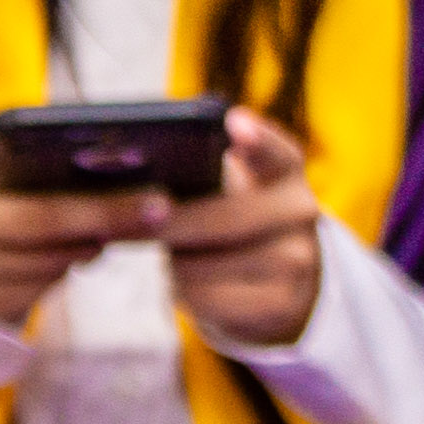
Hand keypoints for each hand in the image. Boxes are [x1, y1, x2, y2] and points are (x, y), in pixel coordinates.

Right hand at [0, 114, 171, 332]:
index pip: (17, 186)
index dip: (73, 185)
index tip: (129, 168)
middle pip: (45, 224)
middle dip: (107, 214)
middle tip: (160, 206)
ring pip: (53, 258)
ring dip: (95, 241)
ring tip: (136, 220)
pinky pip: (47, 284)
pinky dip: (75, 263)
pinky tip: (92, 245)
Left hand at [162, 109, 326, 352]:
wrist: (277, 287)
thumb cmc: (231, 227)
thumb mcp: (227, 194)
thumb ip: (199, 178)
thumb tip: (139, 191)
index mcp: (284, 171)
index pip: (274, 151)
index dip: (255, 138)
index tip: (233, 121)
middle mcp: (301, 210)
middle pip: (224, 217)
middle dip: (167, 223)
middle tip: (123, 223)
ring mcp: (298, 259)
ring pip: (206, 264)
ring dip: (175, 263)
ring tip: (176, 256)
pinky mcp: (284, 302)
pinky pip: (209, 298)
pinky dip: (187, 293)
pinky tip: (191, 284)